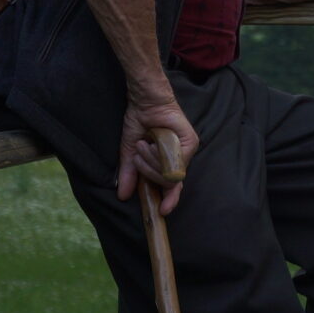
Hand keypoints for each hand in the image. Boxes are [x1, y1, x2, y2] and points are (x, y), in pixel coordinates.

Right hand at [117, 93, 196, 215]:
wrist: (145, 102)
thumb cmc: (140, 122)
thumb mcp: (130, 152)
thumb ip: (129, 173)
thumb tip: (123, 195)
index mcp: (167, 163)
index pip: (172, 187)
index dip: (169, 200)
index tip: (162, 211)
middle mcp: (180, 159)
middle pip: (168, 183)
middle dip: (148, 173)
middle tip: (138, 157)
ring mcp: (187, 151)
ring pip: (171, 174)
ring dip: (151, 162)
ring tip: (143, 145)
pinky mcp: (190, 142)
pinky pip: (175, 161)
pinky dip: (159, 154)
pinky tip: (153, 142)